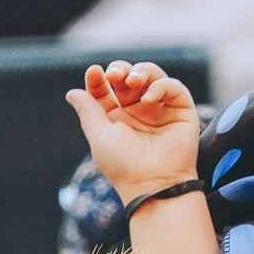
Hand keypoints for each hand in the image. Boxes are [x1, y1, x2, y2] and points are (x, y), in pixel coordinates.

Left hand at [66, 61, 201, 202]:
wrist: (154, 183)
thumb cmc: (124, 165)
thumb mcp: (99, 136)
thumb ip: (88, 111)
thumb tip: (72, 93)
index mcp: (115, 119)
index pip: (105, 90)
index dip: (98, 79)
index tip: (94, 72)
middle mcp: (137, 112)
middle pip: (128, 78)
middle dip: (120, 70)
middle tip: (115, 75)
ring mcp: (160, 109)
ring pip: (152, 76)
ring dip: (141, 72)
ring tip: (133, 80)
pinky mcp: (181, 110)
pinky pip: (173, 86)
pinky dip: (161, 85)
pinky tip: (149, 98)